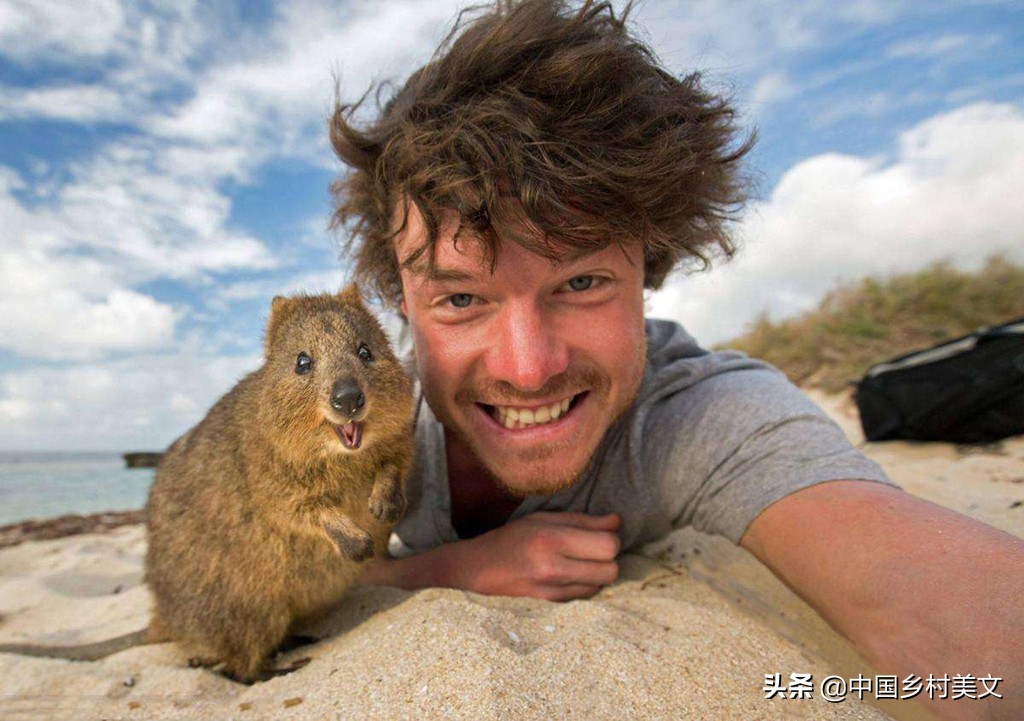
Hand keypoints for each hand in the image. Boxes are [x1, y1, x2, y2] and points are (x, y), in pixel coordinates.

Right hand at [457, 511, 621, 599]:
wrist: (477, 570)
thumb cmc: (511, 538)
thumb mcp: (542, 518)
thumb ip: (582, 521)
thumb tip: (617, 521)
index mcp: (551, 539)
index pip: (607, 546)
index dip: (612, 539)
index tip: (603, 534)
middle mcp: (553, 568)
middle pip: (610, 570)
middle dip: (609, 559)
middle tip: (594, 550)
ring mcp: (552, 591)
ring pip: (601, 586)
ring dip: (598, 573)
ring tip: (581, 562)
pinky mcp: (550, 606)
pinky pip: (586, 597)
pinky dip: (585, 585)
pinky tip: (571, 575)